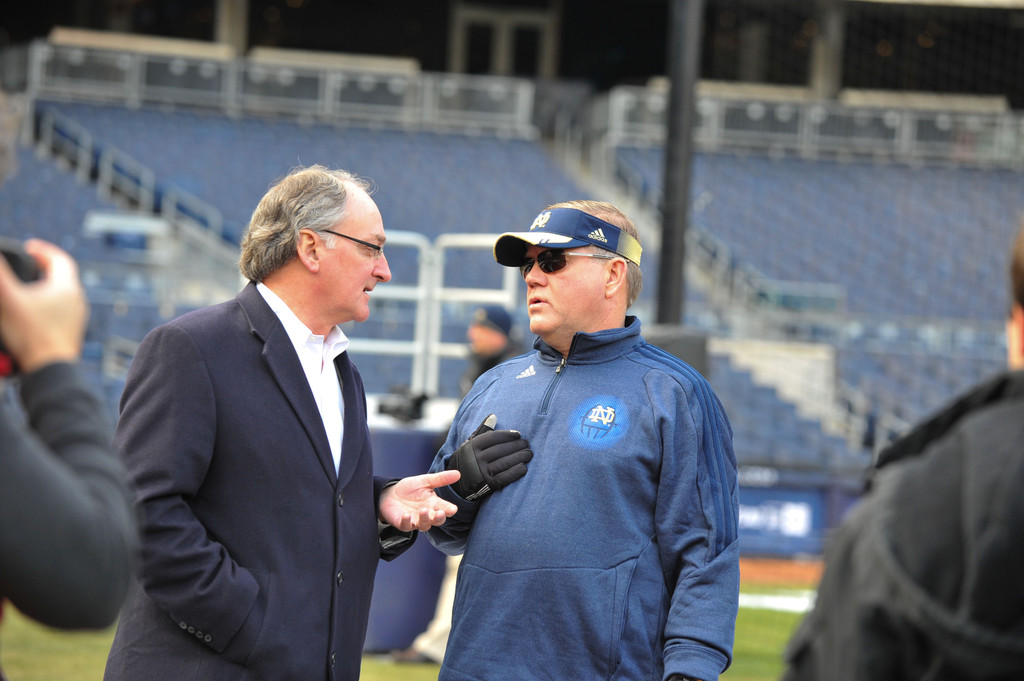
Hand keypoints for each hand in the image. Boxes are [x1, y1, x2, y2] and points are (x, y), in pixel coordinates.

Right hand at [0, 239, 87, 372]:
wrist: (50, 371)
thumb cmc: (32, 335)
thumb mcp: (9, 300)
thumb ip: (0, 276)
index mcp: (67, 288)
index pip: (60, 260)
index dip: (44, 251)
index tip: (29, 247)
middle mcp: (76, 302)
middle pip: (62, 277)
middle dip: (43, 268)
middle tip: (26, 264)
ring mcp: (75, 319)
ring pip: (61, 296)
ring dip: (44, 288)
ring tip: (25, 288)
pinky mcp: (69, 334)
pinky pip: (59, 312)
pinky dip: (45, 306)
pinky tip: (29, 313)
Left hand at [378, 470, 460, 531]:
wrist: (390, 494)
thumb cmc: (409, 489)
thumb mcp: (425, 481)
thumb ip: (441, 479)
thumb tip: (458, 474)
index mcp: (434, 504)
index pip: (445, 508)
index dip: (449, 510)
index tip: (453, 509)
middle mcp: (426, 514)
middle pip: (436, 520)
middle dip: (439, 518)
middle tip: (440, 513)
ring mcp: (415, 520)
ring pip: (424, 525)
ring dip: (425, 519)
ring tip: (424, 510)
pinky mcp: (403, 523)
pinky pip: (406, 526)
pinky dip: (407, 522)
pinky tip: (407, 515)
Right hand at [446, 414, 532, 500]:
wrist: (458, 483)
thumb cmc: (468, 458)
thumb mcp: (470, 443)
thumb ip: (483, 430)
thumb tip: (493, 415)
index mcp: (472, 446)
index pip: (493, 438)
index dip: (507, 435)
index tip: (518, 434)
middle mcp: (476, 459)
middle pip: (500, 450)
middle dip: (516, 446)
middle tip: (527, 444)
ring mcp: (482, 473)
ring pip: (504, 463)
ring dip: (519, 458)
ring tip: (529, 454)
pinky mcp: (488, 485)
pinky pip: (504, 478)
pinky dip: (515, 472)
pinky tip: (524, 467)